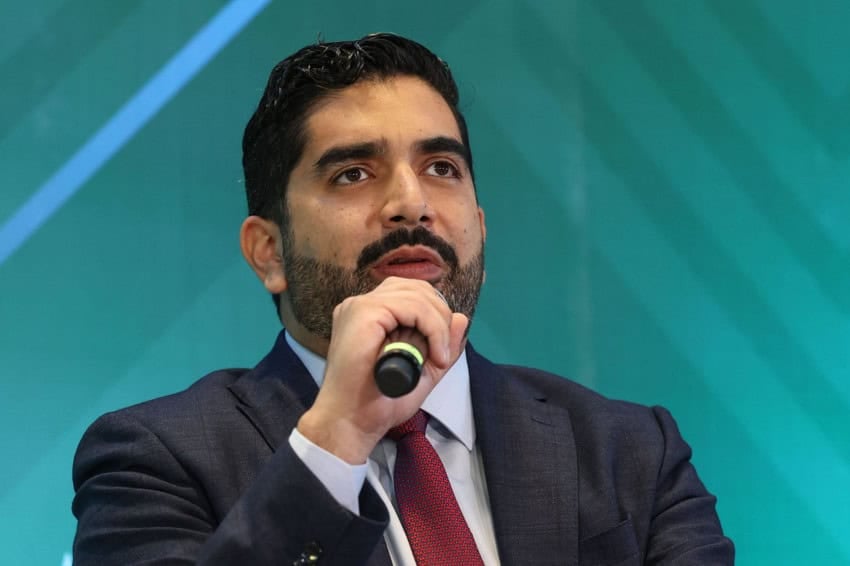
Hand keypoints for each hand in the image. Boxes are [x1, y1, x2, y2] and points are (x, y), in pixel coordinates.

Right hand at [296, 277, 468, 463]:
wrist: (352, 423)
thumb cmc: (378, 402)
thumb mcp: (422, 370)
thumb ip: (442, 345)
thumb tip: (461, 317)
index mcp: (370, 313)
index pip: (411, 293)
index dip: (435, 315)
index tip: (441, 352)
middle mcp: (363, 303)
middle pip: (416, 287)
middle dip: (440, 316)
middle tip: (443, 352)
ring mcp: (361, 305)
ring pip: (417, 295)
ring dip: (438, 325)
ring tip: (439, 356)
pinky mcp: (365, 312)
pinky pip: (412, 306)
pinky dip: (432, 328)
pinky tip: (435, 354)